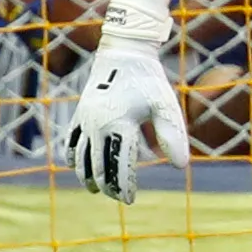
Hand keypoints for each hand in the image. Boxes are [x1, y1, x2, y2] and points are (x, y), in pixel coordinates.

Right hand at [62, 32, 187, 203]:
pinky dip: (72, 156)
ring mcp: (86, 119)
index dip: (124, 185)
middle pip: (98, 165)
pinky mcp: (80, 113)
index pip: (119, 165)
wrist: (124, 52)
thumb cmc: (148, 79)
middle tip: (119, 198)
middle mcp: (98, 125)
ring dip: (87, 175)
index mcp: (120, 124)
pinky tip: (77, 166)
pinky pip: (71, 141)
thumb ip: (173, 135)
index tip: (130, 199)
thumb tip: (180, 166)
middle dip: (108, 185)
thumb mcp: (165, 105)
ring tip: (96, 189)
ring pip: (80, 157)